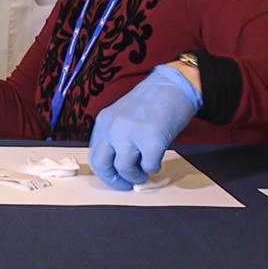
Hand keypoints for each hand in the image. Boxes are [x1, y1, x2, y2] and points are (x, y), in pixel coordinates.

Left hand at [88, 65, 201, 190]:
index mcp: (104, 121)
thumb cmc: (152, 102)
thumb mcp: (123, 116)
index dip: (104, 172)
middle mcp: (113, 127)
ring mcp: (131, 133)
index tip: (115, 178)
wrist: (173, 85)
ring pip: (124, 168)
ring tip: (145, 172)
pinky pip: (149, 166)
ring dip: (136, 176)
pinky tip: (157, 159)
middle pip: (101, 164)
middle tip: (127, 183)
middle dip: (114, 179)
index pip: (94, 154)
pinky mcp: (152, 139)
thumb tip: (117, 166)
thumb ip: (116, 137)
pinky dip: (154, 168)